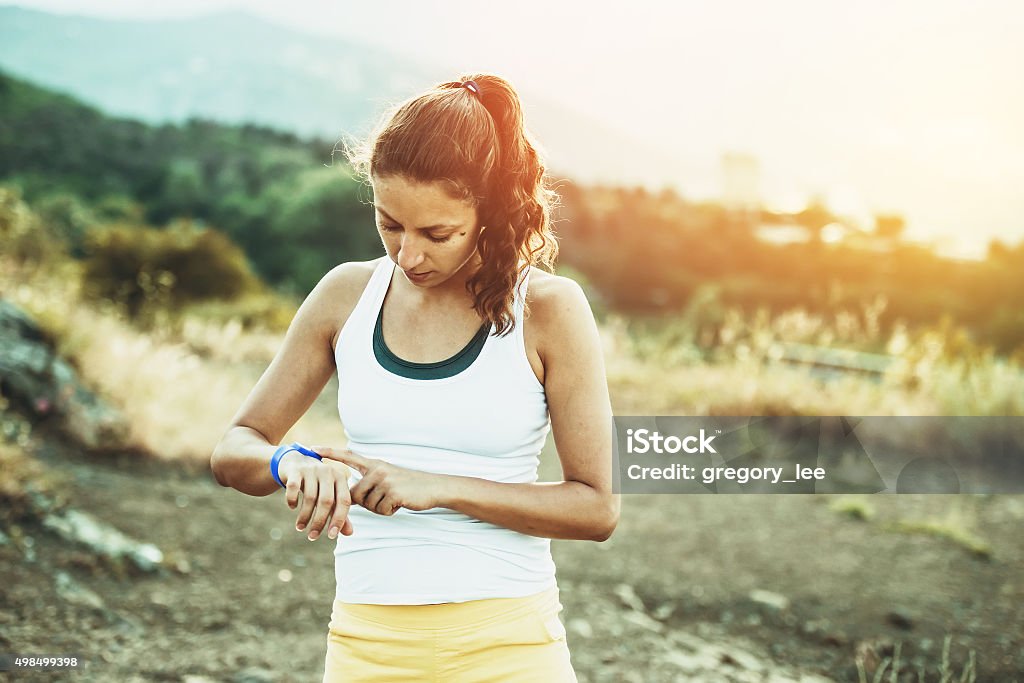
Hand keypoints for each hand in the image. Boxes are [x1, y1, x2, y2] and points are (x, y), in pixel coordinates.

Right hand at [279, 448, 353, 540]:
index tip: (331, 536)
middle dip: (319, 522)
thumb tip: (349, 533)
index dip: (339, 520)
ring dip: (304, 516)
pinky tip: (292, 507)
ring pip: (310, 497)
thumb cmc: (317, 483)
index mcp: (341, 478)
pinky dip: (292, 500)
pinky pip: (293, 487)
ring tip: (300, 527)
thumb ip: (339, 512)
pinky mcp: (295, 469)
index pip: (344, 501)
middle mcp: (328, 472)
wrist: (296, 461)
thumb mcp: (330, 495)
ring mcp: (311, 469)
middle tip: (312, 536)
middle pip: (327, 501)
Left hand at [313, 447, 445, 514]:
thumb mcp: (387, 479)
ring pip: (367, 504)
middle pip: (354, 494)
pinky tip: (400, 503)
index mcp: (375, 464)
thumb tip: (348, 497)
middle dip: (366, 503)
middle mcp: (377, 469)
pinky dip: (389, 511)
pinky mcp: (392, 492)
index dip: (330, 453)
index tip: (313, 448)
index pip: (348, 457)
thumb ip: (368, 483)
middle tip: (385, 498)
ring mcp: (385, 480)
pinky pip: (380, 510)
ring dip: (380, 507)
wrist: (433, 488)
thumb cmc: (409, 486)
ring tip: (395, 499)